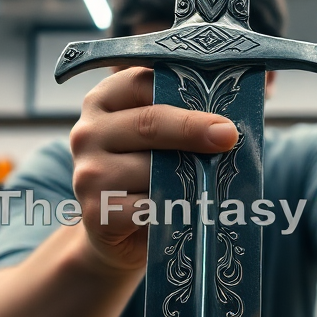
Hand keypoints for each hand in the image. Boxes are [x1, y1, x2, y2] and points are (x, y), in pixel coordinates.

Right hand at [68, 67, 238, 270]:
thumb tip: (227, 120)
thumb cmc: (149, 177)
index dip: (183, 91)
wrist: (120, 234)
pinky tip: (182, 211)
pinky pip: (147, 206)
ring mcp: (87, 173)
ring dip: (185, 177)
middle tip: (229, 136)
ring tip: (206, 184)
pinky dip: (171, 208)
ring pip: (150, 168)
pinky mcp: (95, 212)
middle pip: (148, 123)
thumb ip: (183, 119)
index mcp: (103, 101)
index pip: (141, 82)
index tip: (218, 105)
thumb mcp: (161, 141)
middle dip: (193, 129)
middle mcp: (87, 132)